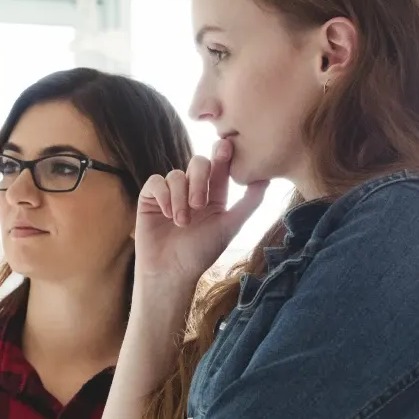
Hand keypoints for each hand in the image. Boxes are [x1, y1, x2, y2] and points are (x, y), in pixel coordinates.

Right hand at [135, 139, 268, 287]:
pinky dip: (163, 196)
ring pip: (177, 174)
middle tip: (200, 205)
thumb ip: (249, 203)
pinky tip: (167, 215)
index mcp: (214, 195)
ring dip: (180, 198)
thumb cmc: (201, 253)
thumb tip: (267, 178)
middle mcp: (193, 190)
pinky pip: (156, 181)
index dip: (223, 154)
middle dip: (200, 180)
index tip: (226, 146)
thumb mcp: (230, 226)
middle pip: (198, 163)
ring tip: (182, 223)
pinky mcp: (151, 198)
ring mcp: (171, 193)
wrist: (170, 272)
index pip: (220, 166)